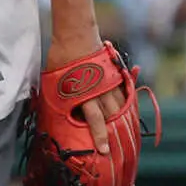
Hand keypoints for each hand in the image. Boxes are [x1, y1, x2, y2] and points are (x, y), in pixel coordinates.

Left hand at [44, 38, 122, 155]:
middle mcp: (100, 90)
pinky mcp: (116, 75)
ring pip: (121, 106)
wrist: (75, 35)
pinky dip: (128, 104)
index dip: (100, 137)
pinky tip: (130, 113)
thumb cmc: (61, 59)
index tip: (105, 150)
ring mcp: (110, 82)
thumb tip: (61, 115)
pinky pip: (125, 94)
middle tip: (119, 148)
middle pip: (112, 116)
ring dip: (124, 120)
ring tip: (127, 134)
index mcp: (83, 93)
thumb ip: (61, 99)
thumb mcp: (54, 82)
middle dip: (115, 133)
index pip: (95, 120)